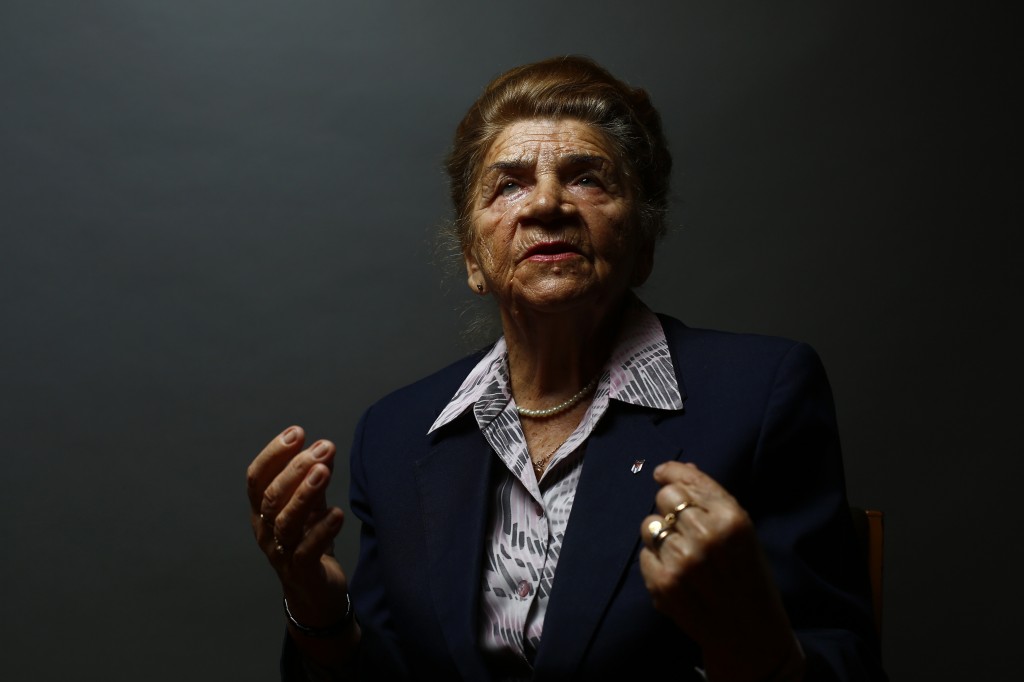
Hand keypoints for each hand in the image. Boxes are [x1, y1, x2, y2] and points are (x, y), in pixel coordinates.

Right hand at [246, 426, 349, 629]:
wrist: (316, 593)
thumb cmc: (309, 543)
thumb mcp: (310, 507)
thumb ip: (314, 479)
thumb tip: (324, 446)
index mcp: (262, 511)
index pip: (257, 478)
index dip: (273, 454)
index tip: (296, 432)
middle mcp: (265, 531)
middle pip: (272, 497)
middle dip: (295, 468)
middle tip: (322, 447)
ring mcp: (281, 553)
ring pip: (285, 522)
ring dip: (305, 494)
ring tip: (324, 472)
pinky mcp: (301, 572)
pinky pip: (306, 551)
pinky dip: (321, 531)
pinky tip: (337, 514)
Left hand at [639, 461, 803, 680]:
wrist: (749, 632)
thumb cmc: (748, 576)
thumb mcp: (742, 532)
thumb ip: (712, 499)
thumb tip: (681, 470)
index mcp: (732, 519)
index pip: (687, 482)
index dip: (671, 473)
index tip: (662, 473)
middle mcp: (706, 535)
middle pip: (665, 498)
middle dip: (669, 506)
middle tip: (681, 525)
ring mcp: (682, 560)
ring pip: (650, 524)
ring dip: (660, 534)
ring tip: (681, 552)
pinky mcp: (663, 583)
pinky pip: (644, 554)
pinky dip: (655, 560)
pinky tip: (676, 573)